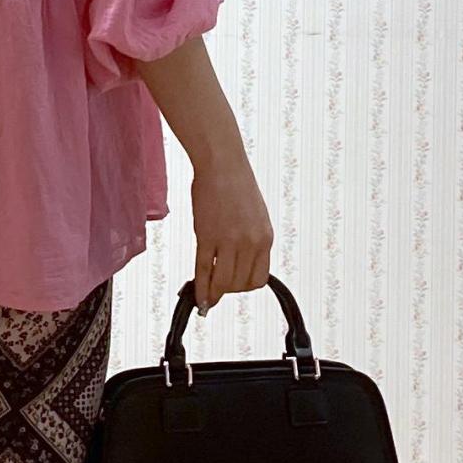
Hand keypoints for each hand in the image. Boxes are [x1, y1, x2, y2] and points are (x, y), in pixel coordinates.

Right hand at [190, 155, 272, 309]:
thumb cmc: (236, 186)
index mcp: (265, 238)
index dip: (244, 287)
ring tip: (206, 294)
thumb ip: (250, 242)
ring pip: (223, 281)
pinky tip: (197, 297)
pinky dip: (201, 288)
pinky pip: (203, 269)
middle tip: (215, 288)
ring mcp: (229, 240)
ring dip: (214, 293)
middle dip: (227, 290)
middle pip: (240, 284)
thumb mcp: (254, 217)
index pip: (259, 279)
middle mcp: (251, 242)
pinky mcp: (207, 235)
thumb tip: (238, 264)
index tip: (233, 286)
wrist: (222, 164)